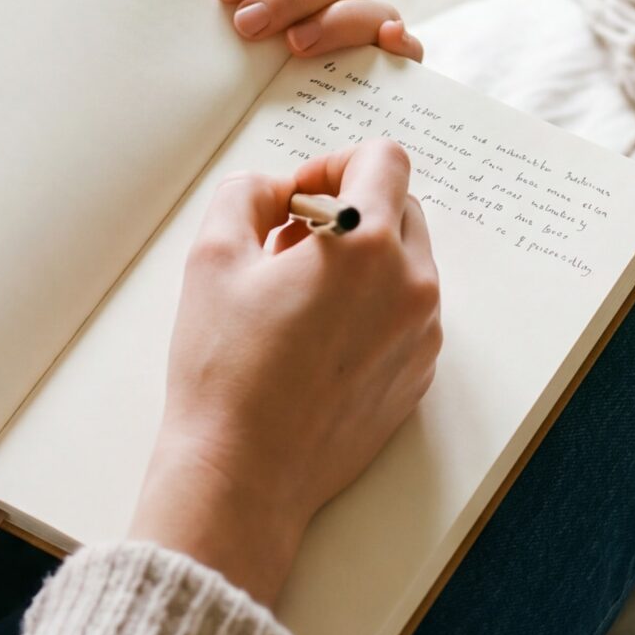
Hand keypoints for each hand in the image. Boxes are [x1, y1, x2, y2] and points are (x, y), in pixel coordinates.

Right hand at [129, 140, 441, 609]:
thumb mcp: (213, 256)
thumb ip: (248, 193)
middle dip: (346, 212)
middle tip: (287, 250)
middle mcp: (411, 286)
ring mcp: (422, 336)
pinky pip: (406, 315)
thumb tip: (278, 190)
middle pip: (399, 208)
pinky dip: (372, 308)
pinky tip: (316, 342)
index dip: (334, 162)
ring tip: (298, 300)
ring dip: (360, 261)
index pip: (383, 159)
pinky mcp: (418, 377)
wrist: (242, 475)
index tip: (299, 196)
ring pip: (404, 264)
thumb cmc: (225, 371)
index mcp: (367, 246)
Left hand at [195, 0, 423, 60]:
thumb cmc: (187, 19)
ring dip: (337, 21)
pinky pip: (407, 51)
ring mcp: (358, 32)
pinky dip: (405, 42)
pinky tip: (386, 40)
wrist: (174, 85)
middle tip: (246, 23)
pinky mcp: (377, 72)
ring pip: (373, 8)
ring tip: (294, 44)